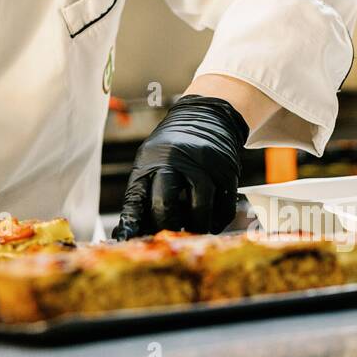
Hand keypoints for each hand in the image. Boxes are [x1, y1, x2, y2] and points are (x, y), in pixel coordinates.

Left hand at [113, 94, 246, 237]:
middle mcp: (176, 161)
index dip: (132, 223)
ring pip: (199, 210)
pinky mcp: (227, 171)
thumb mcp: (150, 160)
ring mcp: (205, 166)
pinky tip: (210, 221)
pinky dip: (217, 221)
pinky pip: (224, 208)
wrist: (206, 117)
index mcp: (151, 160)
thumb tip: (130, 232)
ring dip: (194, 227)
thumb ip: (142, 193)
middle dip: (165, 225)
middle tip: (168, 234)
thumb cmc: (172, 147)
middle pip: (166, 204)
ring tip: (190, 228)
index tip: (129, 239)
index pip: (137, 198)